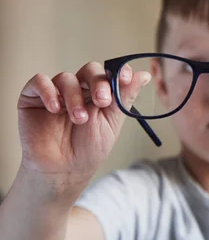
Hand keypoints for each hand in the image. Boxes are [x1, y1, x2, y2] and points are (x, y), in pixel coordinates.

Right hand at [17, 61, 149, 185]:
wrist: (64, 170)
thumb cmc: (89, 148)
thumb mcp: (112, 122)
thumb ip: (124, 97)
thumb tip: (143, 75)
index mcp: (99, 93)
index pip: (108, 73)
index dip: (117, 71)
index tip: (125, 77)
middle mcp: (78, 89)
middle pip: (89, 70)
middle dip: (98, 83)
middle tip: (102, 101)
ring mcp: (56, 92)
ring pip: (66, 78)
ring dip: (75, 97)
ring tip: (79, 119)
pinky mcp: (33, 97)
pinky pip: (39, 81)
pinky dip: (49, 91)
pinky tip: (55, 108)